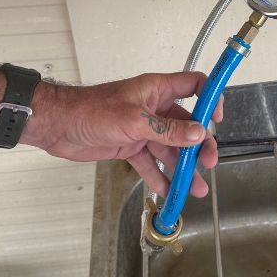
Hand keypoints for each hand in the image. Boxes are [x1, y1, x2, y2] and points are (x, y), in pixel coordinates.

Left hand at [25, 71, 222, 197]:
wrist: (58, 126)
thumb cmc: (92, 111)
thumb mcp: (135, 121)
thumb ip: (169, 129)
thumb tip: (199, 134)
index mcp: (157, 90)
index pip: (194, 85)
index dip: (210, 98)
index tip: (218, 118)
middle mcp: (153, 108)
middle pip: (186, 124)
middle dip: (199, 145)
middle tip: (208, 164)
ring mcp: (142, 128)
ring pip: (170, 148)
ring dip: (183, 167)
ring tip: (195, 188)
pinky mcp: (129, 146)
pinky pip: (151, 162)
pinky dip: (160, 177)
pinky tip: (170, 192)